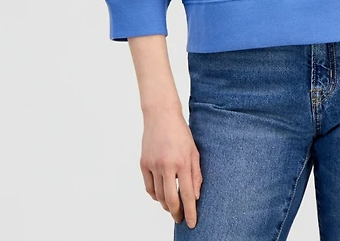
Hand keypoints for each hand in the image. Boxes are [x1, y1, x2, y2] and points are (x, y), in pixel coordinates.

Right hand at [139, 106, 202, 228]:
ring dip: (166, 204)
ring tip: (172, 206)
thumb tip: (195, 197)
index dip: (190, 211)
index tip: (192, 223)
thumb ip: (196, 174)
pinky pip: (149, 187)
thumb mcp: (194, 151)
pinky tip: (161, 196)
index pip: (186, 194)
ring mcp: (153, 165)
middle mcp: (167, 165)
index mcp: (183, 162)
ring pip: (158, 195)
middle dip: (176, 213)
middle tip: (180, 219)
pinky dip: (155, 195)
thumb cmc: (181, 133)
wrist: (161, 115)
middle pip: (170, 199)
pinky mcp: (143, 164)